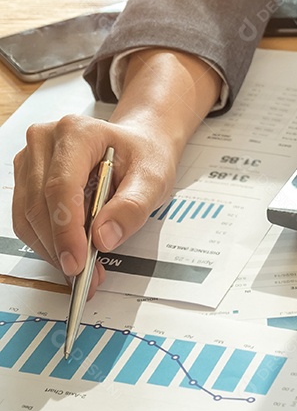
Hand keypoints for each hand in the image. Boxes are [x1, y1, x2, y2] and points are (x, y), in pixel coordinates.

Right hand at [12, 117, 181, 296]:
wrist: (138, 145)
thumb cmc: (144, 155)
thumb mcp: (154, 178)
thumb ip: (132, 207)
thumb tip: (103, 238)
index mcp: (77, 133)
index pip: (60, 187)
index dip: (66, 230)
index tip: (78, 262)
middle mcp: (45, 142)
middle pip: (40, 206)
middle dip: (61, 248)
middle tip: (85, 277)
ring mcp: (31, 161)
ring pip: (28, 217)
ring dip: (53, 250)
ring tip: (82, 272)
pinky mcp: (27, 180)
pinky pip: (29, 220)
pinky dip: (49, 243)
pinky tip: (71, 256)